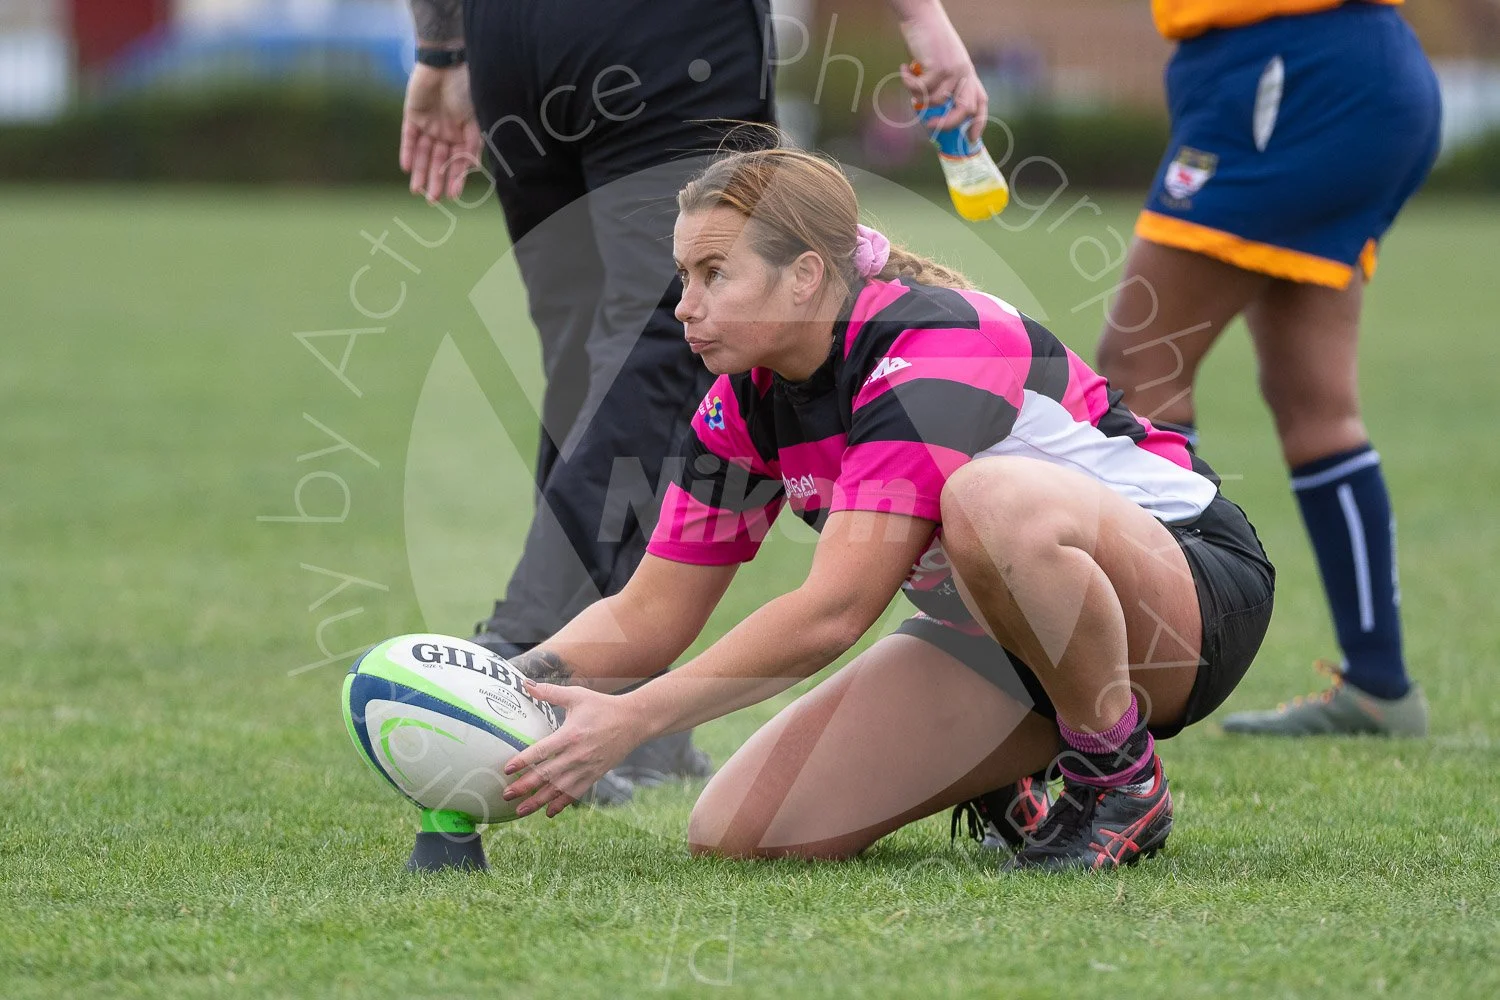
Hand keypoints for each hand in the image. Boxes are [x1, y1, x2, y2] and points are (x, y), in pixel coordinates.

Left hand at [399, 63, 481, 203]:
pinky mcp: (412, 115)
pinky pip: (408, 138)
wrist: (446, 62)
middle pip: (439, 161)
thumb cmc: (467, 88)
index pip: (459, 162)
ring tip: (416, 190)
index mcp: (465, 134)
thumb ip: (471, 144)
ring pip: (423, 153)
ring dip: (420, 171)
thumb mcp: (475, 119)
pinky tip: (406, 168)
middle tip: (432, 199)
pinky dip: (407, 152)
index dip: (456, 178)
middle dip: (436, 180)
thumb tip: (470, 169)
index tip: (453, 195)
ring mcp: (429, 124)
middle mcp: (447, 132)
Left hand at [501, 681, 657, 817]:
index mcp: (571, 735)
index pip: (542, 751)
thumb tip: (526, 684)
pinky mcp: (595, 775)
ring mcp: (587, 767)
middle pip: (547, 775)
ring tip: (520, 810)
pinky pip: (575, 793)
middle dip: (525, 786)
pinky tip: (548, 812)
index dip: (523, 761)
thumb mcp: (577, 696)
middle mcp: (577, 755)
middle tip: (506, 794)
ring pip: (558, 789)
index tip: (507, 769)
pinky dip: (562, 804)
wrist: (634, 721)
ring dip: (538, 801)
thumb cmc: (603, 706)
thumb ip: (550, 692)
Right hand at [896, 7, 988, 142]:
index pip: (980, 102)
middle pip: (965, 109)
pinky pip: (921, 89)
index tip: (971, 139)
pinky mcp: (939, 66)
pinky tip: (904, 69)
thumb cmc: (928, 41)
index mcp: (968, 73)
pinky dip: (909, 83)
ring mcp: (954, 70)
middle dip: (948, 123)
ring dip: (919, 97)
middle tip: (930, 126)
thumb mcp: (941, 64)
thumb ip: (942, 84)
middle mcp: (965, 73)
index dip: (979, 123)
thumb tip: (932, 112)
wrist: (922, 16)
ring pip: (937, 101)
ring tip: (909, 81)